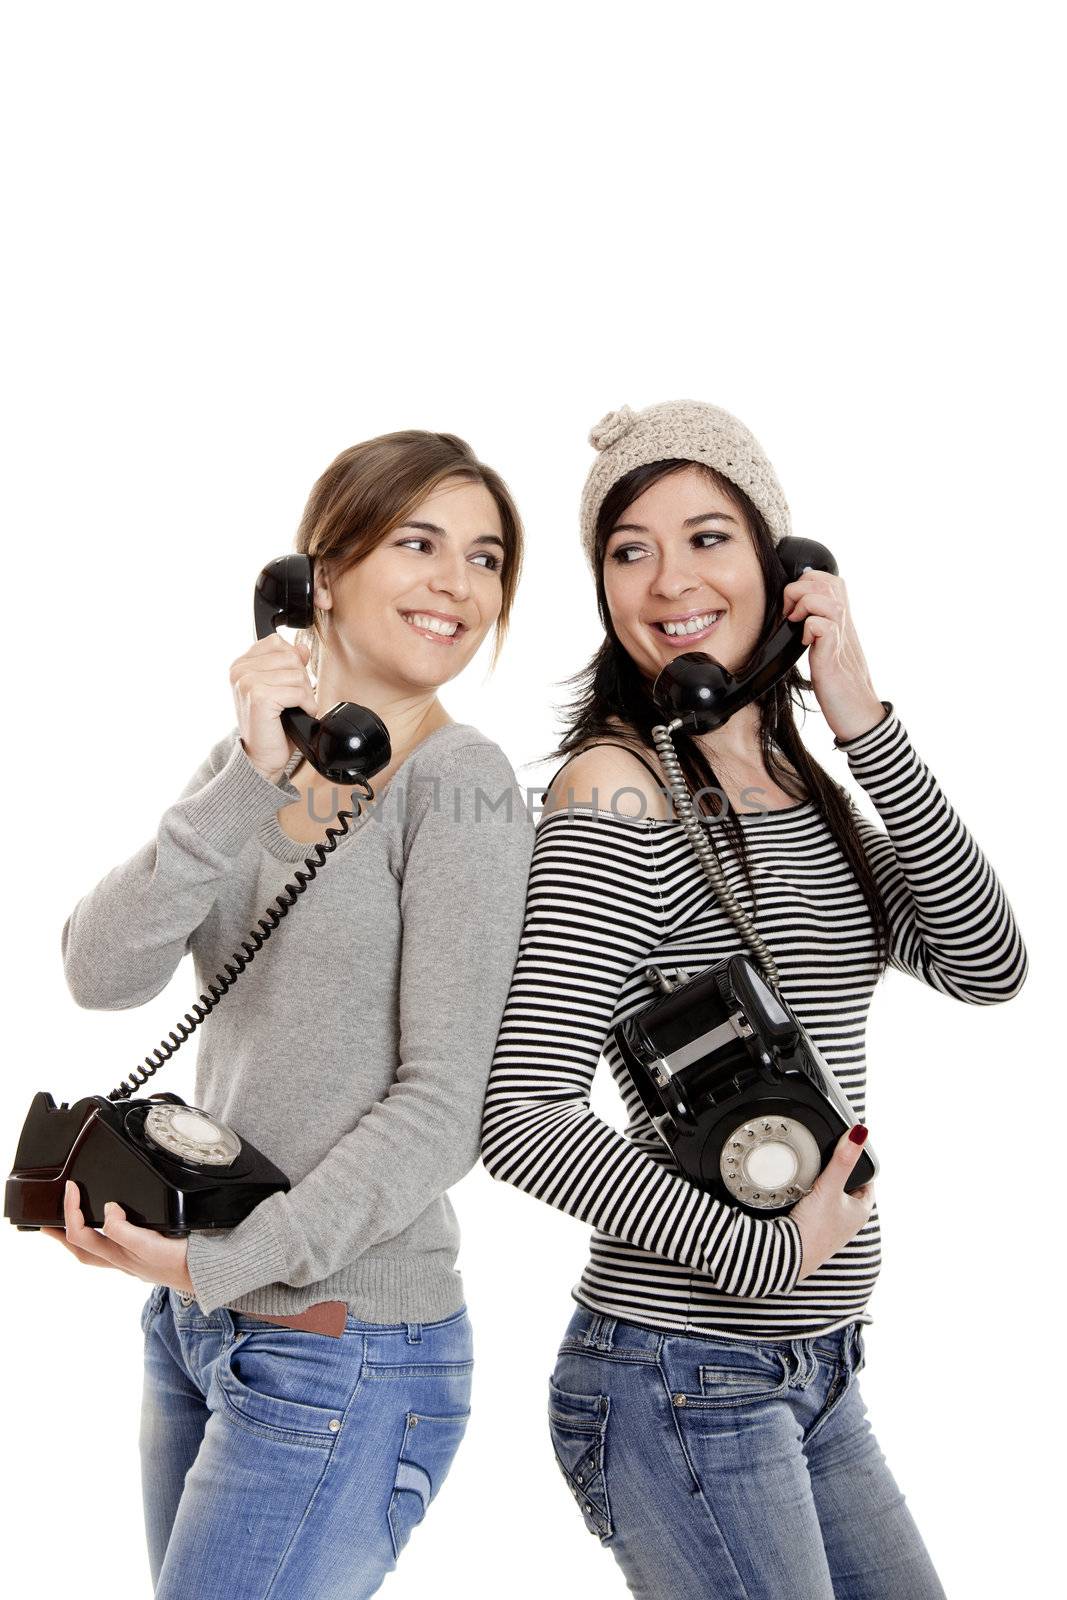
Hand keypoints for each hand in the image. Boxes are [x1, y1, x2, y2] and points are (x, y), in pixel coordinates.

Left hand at [41, 1180, 194, 1294]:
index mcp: (119, 1256)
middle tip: (46, 1221)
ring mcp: (132, 1261)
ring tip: (64, 1228)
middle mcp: (121, 1260)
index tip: (75, 1189)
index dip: (74, 1212)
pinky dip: (100, 1241)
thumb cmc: (181, 1262)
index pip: (83, 1235)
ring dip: (76, 1240)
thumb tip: (108, 1210)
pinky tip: (106, 1234)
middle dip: (61, 1235)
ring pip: (94, 1253)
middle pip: (81, 1250)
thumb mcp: (149, 1246)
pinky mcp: (144, 1257)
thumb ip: (124, 1230)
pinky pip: (112, 1251)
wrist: (206, 1274)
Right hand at [229, 633, 318, 782]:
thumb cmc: (271, 725)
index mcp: (241, 664)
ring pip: (297, 674)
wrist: (260, 757)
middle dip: (301, 680)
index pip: (278, 642)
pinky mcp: (259, 698)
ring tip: (294, 709)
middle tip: (292, 701)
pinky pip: (299, 692)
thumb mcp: (280, 688)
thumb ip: (288, 665)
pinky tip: (298, 715)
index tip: (287, 684)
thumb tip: (302, 647)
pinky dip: (307, 706)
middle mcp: (240, 671)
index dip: (292, 663)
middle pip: (290, 656)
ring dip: (305, 695)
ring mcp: (247, 682)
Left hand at [781, 567, 885, 743]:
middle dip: (799, 590)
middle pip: (827, 581)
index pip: (827, 580)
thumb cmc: (840, 687)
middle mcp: (845, 625)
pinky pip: (823, 626)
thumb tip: (794, 618)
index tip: (792, 608)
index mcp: (841, 621)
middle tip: (790, 615)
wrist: (859, 717)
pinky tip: (804, 644)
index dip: (805, 583)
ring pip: (827, 598)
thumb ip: (818, 631)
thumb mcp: (828, 651)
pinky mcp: (834, 658)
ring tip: (796, 625)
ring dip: (804, 606)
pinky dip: (808, 629)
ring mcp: (842, 640)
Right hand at [791, 1127, 875, 1280]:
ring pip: (829, 1196)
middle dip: (836, 1173)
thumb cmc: (814, 1229)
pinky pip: (814, 1207)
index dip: (857, 1163)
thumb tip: (860, 1133)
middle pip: (846, 1186)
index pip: (866, 1179)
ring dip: (821, 1186)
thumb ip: (842, 1160)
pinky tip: (797, 1193)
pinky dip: (808, 1198)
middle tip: (823, 1159)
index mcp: (861, 1211)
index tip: (845, 1149)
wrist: (787, 1258)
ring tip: (809, 1173)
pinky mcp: (813, 1230)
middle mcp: (849, 1221)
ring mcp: (831, 1227)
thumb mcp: (829, 1188)